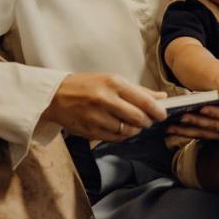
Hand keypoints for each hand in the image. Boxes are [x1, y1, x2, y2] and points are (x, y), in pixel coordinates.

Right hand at [42, 72, 167, 141]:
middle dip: (147, 122)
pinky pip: (115, 138)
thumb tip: (161, 97)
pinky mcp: (90, 131)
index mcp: (113, 83)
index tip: (163, 114)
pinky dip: (122, 135)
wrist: (55, 96)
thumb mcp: (111, 80)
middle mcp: (105, 99)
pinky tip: (121, 129)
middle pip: (138, 118)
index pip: (144, 101)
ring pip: (127, 130)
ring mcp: (97, 117)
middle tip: (148, 121)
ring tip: (134, 125)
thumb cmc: (86, 85)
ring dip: (135, 130)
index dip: (157, 111)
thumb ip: (137, 90)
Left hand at [167, 77, 218, 143]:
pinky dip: (194, 135)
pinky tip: (180, 132)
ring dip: (190, 131)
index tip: (203, 107)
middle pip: (216, 126)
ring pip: (209, 134)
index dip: (217, 112)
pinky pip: (208, 138)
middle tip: (181, 116)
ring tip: (173, 127)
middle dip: (198, 121)